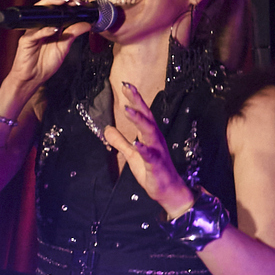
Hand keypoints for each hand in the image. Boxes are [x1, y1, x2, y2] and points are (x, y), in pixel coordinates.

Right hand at [5, 0, 94, 92]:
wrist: (33, 78)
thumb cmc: (45, 63)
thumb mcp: (65, 46)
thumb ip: (74, 33)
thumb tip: (88, 23)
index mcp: (51, 25)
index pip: (60, 7)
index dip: (71, 1)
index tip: (82, 1)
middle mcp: (41, 25)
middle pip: (50, 5)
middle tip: (76, 1)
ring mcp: (33, 32)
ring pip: (40, 13)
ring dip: (53, 6)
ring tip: (66, 4)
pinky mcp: (26, 41)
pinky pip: (35, 33)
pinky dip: (45, 30)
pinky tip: (55, 29)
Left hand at [104, 82, 193, 217]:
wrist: (168, 190)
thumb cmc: (152, 171)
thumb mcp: (132, 155)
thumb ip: (120, 142)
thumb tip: (106, 129)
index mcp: (149, 136)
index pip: (142, 114)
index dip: (135, 99)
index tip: (126, 85)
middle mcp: (155, 139)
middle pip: (147, 117)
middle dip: (138, 101)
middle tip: (128, 87)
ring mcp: (157, 151)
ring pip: (149, 132)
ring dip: (139, 120)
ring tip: (128, 109)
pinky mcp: (156, 165)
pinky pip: (150, 155)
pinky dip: (143, 148)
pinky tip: (136, 143)